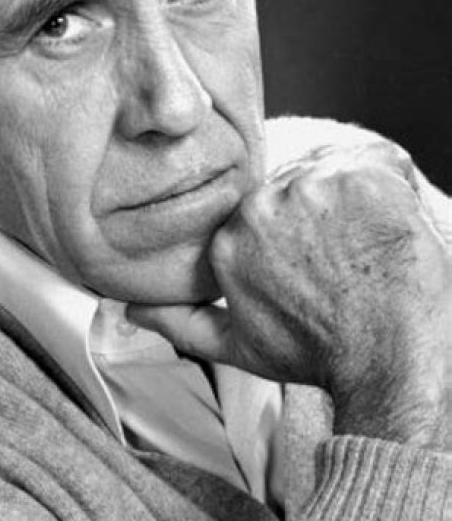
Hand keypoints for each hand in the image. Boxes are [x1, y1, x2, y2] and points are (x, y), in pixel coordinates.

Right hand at [129, 142, 449, 446]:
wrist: (386, 359)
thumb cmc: (320, 353)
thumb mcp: (237, 346)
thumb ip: (180, 322)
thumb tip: (130, 310)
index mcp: (229, 239)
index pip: (264, 207)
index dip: (298, 227)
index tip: (320, 252)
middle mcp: (260, 208)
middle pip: (297, 185)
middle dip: (322, 211)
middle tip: (348, 252)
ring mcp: (308, 190)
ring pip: (333, 171)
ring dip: (355, 199)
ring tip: (367, 244)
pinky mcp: (358, 179)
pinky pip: (377, 161)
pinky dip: (391, 184)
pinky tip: (389, 224)